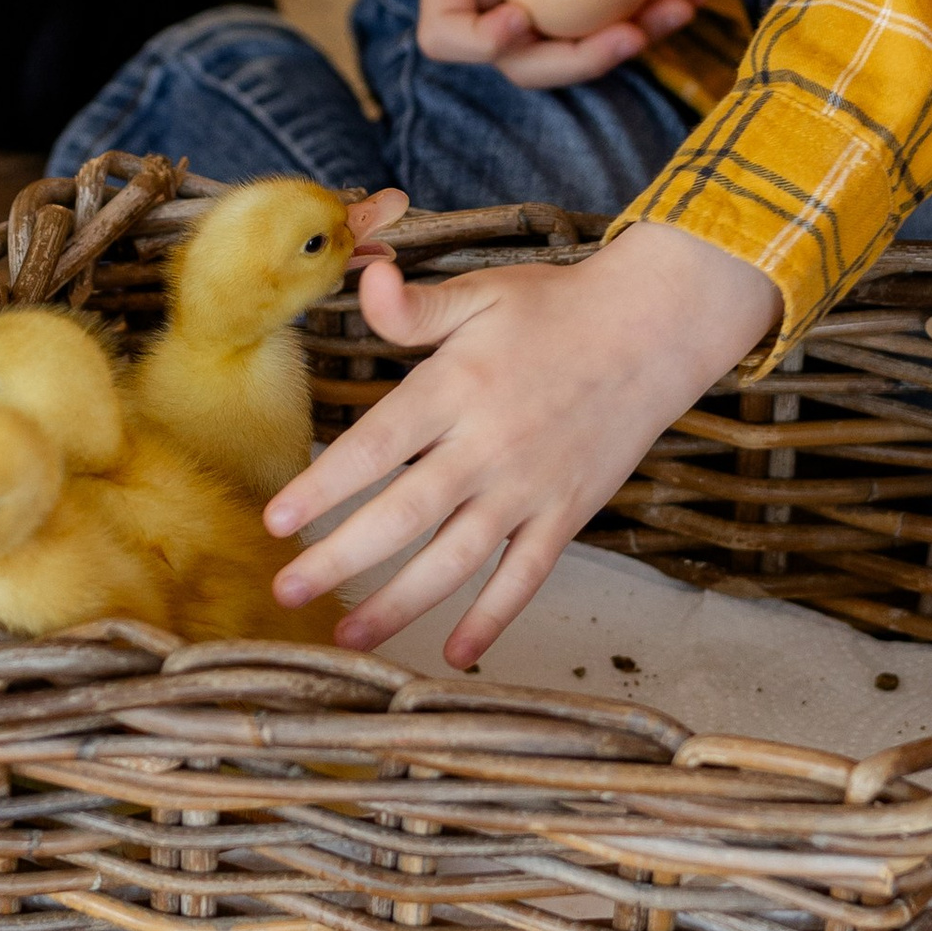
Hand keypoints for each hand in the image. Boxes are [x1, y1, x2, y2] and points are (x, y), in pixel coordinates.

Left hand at [266, 223, 782, 663]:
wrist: (656, 328)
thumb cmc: (558, 307)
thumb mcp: (482, 290)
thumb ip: (415, 305)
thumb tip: (363, 278)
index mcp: (459, 386)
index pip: (376, 445)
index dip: (323, 487)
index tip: (275, 521)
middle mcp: (490, 444)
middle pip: (404, 514)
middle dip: (339, 557)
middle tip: (285, 589)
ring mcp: (531, 487)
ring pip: (456, 559)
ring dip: (398, 602)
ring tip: (345, 635)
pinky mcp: (567, 514)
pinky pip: (524, 577)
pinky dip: (492, 619)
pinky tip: (454, 652)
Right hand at [320, 0, 698, 91]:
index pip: (446, 31)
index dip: (480, 43)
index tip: (521, 17)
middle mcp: (484, 13)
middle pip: (521, 64)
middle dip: (579, 62)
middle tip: (632, 34)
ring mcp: (522, 21)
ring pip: (571, 54)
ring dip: (629, 41)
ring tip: (680, 8)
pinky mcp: (559, 11)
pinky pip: (598, 25)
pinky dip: (642, 14)